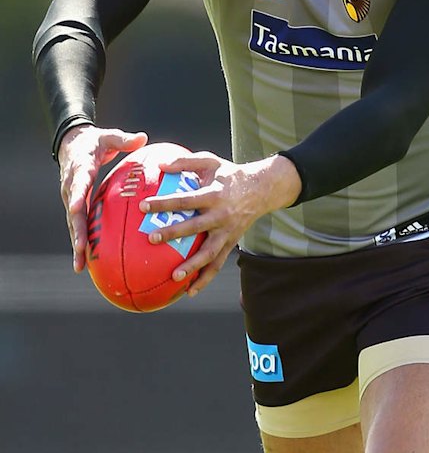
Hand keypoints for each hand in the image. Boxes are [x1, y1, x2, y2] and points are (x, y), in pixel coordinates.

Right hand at [57, 125, 147, 271]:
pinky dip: (82, 243)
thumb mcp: (107, 136)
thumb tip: (142, 137)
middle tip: (81, 250)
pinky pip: (79, 225)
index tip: (78, 210)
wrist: (71, 145)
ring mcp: (71, 198)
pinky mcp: (74, 206)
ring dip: (76, 244)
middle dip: (76, 232)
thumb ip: (123, 139)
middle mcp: (71, 187)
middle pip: (73, 213)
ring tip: (81, 266)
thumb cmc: (94, 141)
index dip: (77, 198)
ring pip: (73, 224)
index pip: (78, 185)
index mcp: (79, 170)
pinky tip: (88, 262)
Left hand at [139, 151, 300, 295]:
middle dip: (174, 233)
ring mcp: (227, 232)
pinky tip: (189, 291)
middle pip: (195, 227)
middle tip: (152, 238)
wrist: (261, 189)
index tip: (143, 206)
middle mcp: (221, 215)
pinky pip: (217, 265)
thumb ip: (185, 162)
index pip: (186, 200)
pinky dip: (205, 279)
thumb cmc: (229, 174)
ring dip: (192, 266)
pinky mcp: (230, 244)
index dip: (165, 203)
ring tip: (174, 277)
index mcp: (214, 194)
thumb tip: (159, 165)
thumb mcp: (210, 161)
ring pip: (209, 253)